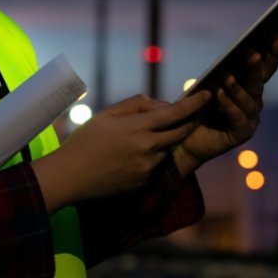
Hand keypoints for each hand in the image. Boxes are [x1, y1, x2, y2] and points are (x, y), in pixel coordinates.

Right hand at [31, 90, 210, 213]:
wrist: (70, 177)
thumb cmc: (84, 141)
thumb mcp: (106, 115)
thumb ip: (135, 105)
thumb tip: (160, 105)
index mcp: (136, 128)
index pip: (174, 113)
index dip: (194, 103)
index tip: (207, 94)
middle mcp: (146, 148)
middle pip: (180, 132)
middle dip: (190, 121)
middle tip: (195, 112)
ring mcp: (146, 168)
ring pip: (167, 149)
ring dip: (165, 141)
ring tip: (143, 136)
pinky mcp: (143, 183)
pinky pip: (156, 165)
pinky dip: (152, 157)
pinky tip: (132, 155)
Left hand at [172, 37, 277, 175]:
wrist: (186, 138)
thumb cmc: (198, 108)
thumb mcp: (209, 85)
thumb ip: (222, 74)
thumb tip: (229, 57)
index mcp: (249, 87)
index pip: (264, 68)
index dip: (273, 54)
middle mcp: (253, 102)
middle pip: (259, 81)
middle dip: (258, 67)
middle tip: (254, 53)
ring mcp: (250, 118)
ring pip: (248, 100)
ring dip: (238, 88)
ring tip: (227, 77)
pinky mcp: (242, 133)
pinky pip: (237, 117)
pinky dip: (228, 105)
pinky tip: (219, 94)